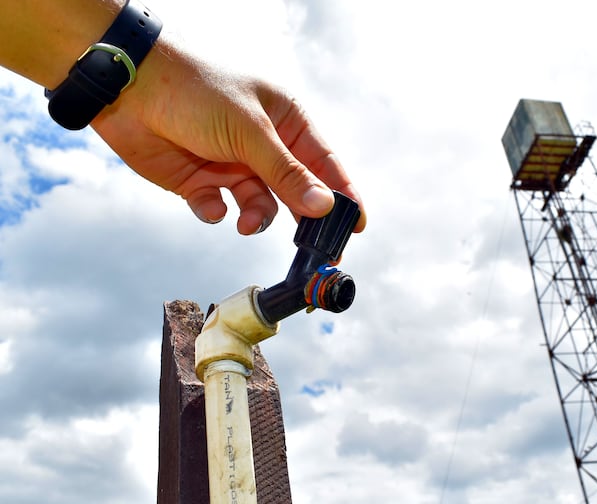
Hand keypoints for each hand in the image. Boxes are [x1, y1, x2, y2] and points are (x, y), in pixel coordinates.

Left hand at [90, 37, 365, 234]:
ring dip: (257, 217)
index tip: (356, 225)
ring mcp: (233, 165)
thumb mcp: (250, 132)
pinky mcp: (201, 182)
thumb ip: (287, 173)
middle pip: (296, 191)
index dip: (342, 194)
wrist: (129, 90)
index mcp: (285, 122)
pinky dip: (217, 212)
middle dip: (305, 220)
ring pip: (260, 205)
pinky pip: (220, 209)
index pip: (324, 163)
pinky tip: (211, 203)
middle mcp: (263, 146)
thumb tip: (324, 207)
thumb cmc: (196, 92)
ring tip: (246, 221)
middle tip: (318, 251)